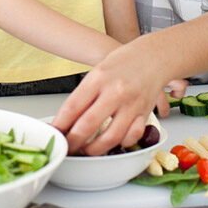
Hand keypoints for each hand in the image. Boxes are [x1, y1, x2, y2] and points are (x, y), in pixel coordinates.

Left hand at [51, 34, 172, 155]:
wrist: (153, 56)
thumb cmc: (124, 62)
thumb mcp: (98, 71)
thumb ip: (85, 94)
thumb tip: (68, 119)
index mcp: (98, 78)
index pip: (72, 107)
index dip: (60, 125)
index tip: (54, 134)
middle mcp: (115, 91)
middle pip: (88, 125)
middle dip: (73, 142)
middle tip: (66, 148)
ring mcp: (131, 104)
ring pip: (110, 137)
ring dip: (95, 149)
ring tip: (86, 150)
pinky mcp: (144, 113)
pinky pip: (132, 136)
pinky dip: (121, 144)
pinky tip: (113, 143)